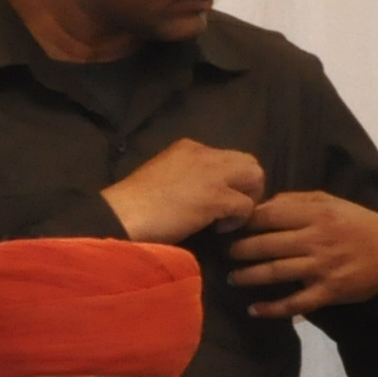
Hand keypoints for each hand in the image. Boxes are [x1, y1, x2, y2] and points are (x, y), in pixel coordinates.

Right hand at [100, 136, 266, 244]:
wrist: (122, 214)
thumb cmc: (136, 202)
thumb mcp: (164, 175)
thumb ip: (187, 174)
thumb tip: (204, 191)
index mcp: (189, 147)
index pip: (227, 156)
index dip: (230, 179)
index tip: (218, 198)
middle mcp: (205, 154)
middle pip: (249, 162)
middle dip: (248, 187)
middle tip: (233, 209)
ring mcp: (212, 174)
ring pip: (255, 176)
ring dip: (249, 199)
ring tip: (228, 218)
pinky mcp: (217, 197)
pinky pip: (246, 205)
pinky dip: (238, 219)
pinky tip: (218, 228)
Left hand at [225, 190, 377, 318]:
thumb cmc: (356, 223)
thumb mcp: (329, 201)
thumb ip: (295, 202)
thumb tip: (260, 207)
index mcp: (315, 214)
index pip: (268, 216)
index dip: (244, 222)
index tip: (228, 227)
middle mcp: (316, 240)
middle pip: (265, 245)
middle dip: (239, 250)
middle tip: (224, 254)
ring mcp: (322, 267)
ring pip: (275, 273)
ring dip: (248, 277)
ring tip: (232, 278)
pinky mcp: (329, 291)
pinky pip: (295, 303)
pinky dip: (272, 309)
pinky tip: (254, 310)